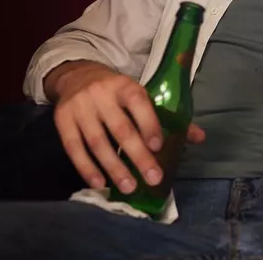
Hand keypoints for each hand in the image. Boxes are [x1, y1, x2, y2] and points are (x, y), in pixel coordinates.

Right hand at [45, 60, 205, 192]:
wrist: (77, 75)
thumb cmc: (117, 91)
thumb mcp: (140, 95)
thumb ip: (168, 116)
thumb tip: (200, 137)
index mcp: (126, 86)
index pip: (139, 104)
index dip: (149, 125)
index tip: (158, 147)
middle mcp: (102, 95)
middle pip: (121, 129)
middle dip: (137, 156)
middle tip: (152, 178)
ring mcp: (80, 109)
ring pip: (97, 142)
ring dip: (114, 168)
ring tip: (129, 187)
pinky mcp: (62, 121)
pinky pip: (74, 148)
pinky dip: (87, 168)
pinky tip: (99, 183)